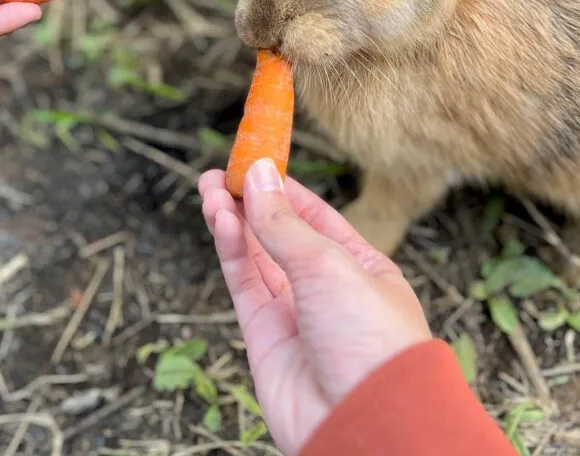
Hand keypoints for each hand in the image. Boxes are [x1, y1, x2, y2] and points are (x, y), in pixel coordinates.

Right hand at [199, 161, 430, 455]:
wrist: (367, 422)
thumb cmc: (370, 338)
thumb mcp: (330, 263)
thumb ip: (285, 222)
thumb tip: (258, 175)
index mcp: (360, 265)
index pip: (315, 214)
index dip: (282, 186)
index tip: (253, 157)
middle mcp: (325, 287)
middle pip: (279, 233)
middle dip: (249, 201)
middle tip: (219, 172)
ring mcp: (294, 313)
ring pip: (255, 255)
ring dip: (232, 220)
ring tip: (209, 187)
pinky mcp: (264, 338)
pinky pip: (244, 283)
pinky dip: (230, 250)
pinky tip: (221, 220)